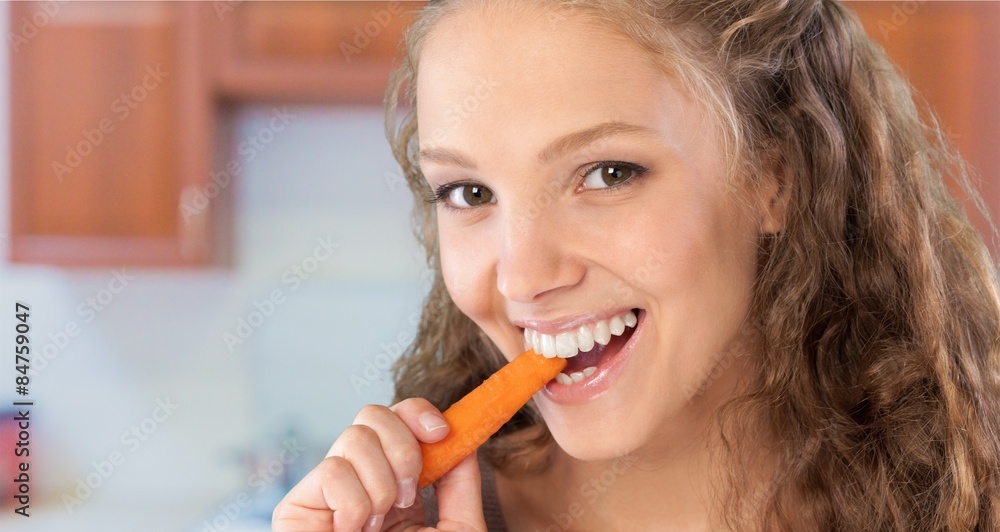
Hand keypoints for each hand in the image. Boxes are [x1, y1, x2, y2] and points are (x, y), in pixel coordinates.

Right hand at [272, 398, 486, 531]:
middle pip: (371, 415)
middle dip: (401, 446)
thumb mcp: (457, 530)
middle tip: (410, 492)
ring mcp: (329, 494)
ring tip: (380, 524)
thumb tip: (461, 435)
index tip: (440, 432)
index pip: (400, 420)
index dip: (417, 413)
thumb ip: (459, 482)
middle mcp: (362, 482)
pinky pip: (331, 471)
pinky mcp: (296, 509)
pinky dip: (354, 503)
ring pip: (353, 438)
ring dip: (381, 483)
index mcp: (400, 486)